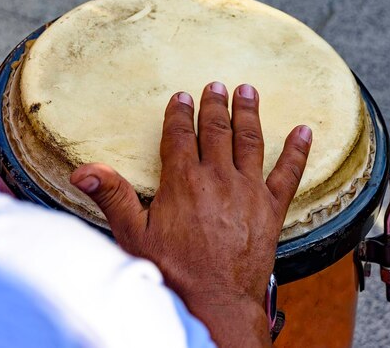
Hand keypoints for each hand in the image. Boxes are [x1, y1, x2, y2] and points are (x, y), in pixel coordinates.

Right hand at [71, 82, 311, 347]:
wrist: (215, 303)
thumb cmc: (173, 272)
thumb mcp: (132, 235)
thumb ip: (113, 196)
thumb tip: (84, 170)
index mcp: (184, 181)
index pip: (181, 135)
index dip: (180, 113)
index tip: (182, 97)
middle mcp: (218, 178)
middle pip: (216, 130)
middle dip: (215, 104)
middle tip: (216, 85)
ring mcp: (248, 191)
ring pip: (250, 141)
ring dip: (248, 113)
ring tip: (248, 91)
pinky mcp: (271, 208)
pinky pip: (288, 174)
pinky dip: (297, 151)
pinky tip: (304, 131)